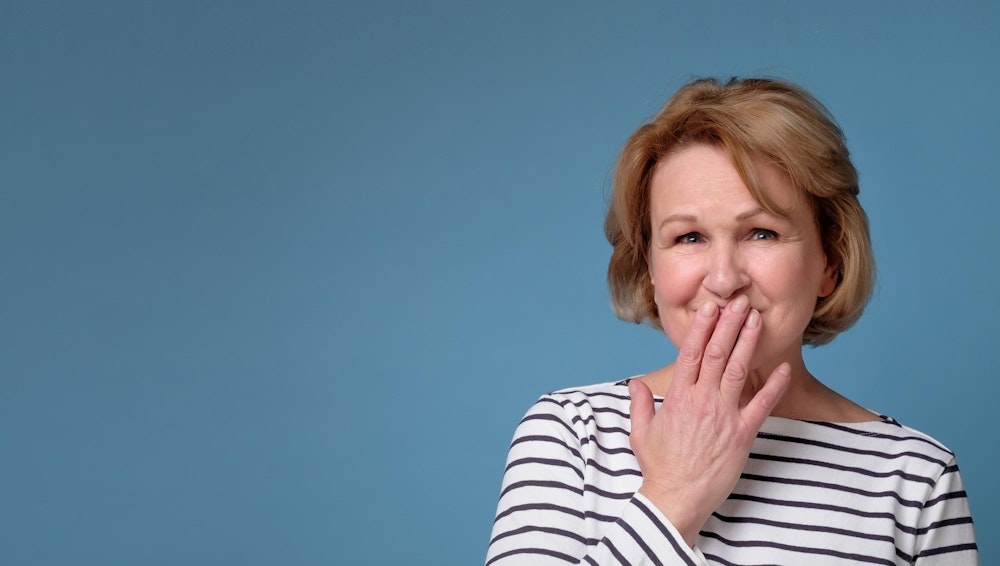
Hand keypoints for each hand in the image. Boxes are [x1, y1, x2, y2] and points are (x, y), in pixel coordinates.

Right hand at [628, 295, 790, 546]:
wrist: (676, 498)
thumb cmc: (659, 467)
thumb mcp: (640, 432)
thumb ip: (640, 403)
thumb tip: (636, 383)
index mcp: (677, 397)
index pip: (691, 353)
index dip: (701, 328)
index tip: (709, 309)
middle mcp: (701, 400)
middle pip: (717, 354)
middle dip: (728, 325)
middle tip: (738, 302)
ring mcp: (723, 416)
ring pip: (738, 370)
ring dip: (748, 343)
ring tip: (755, 320)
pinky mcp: (742, 435)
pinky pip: (761, 405)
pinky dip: (774, 386)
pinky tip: (783, 368)